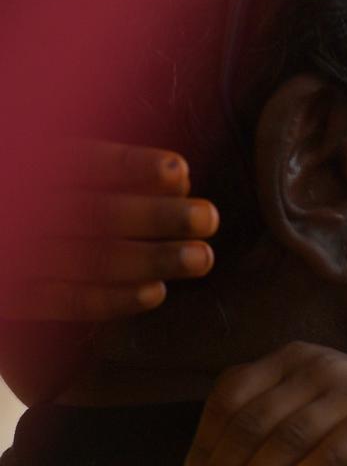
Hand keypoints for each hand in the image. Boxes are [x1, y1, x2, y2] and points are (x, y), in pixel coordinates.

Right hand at [0, 141, 218, 320]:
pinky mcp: (12, 296)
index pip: (82, 163)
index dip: (132, 167)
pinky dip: (113, 299)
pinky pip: (65, 303)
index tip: (181, 170)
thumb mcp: (58, 169)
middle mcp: (21, 208)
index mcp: (33, 166)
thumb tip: (179, 182)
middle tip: (209, 218)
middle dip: (157, 216)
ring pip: (89, 260)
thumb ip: (110, 174)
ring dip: (151, 260)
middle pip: (95, 214)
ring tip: (201, 258)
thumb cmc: (44, 200)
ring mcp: (15, 255)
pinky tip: (156, 292)